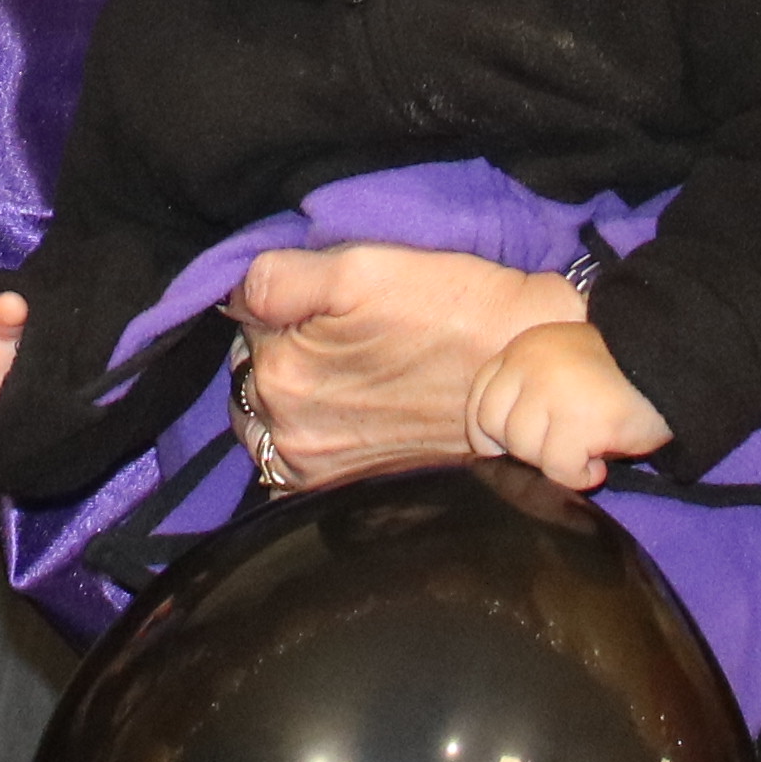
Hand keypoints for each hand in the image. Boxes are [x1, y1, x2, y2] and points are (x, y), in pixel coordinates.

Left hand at [226, 245, 593, 487]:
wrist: (526, 374)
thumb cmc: (450, 310)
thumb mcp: (359, 268)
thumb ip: (275, 278)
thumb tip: (234, 295)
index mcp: (279, 372)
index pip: (245, 320)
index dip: (285, 304)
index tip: (332, 303)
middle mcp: (285, 433)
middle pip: (252, 371)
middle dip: (283, 348)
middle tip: (350, 336)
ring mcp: (313, 471)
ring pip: (269, 415)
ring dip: (294, 392)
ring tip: (356, 374)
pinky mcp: (341, 493)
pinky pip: (290, 459)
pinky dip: (307, 433)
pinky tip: (350, 413)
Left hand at [466, 317, 670, 492]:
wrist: (674, 363)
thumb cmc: (618, 372)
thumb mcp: (561, 366)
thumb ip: (527, 392)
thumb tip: (491, 448)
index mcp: (523, 349)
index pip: (479, 399)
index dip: (489, 433)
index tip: (509, 451)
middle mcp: (531, 364)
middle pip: (496, 427)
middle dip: (524, 450)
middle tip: (560, 449)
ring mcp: (553, 391)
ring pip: (525, 450)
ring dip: (555, 463)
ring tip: (586, 452)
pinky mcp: (582, 421)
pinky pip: (560, 468)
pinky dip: (579, 476)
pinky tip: (599, 465)